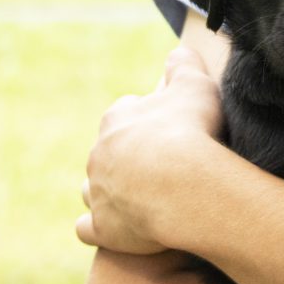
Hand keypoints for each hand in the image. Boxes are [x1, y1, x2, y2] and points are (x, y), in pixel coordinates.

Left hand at [77, 46, 222, 252]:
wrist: (185, 184)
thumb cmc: (192, 131)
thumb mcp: (195, 85)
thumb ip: (184, 65)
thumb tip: (177, 54)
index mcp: (117, 119)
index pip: (123, 113)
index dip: (144, 121)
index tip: (165, 130)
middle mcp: (99, 154)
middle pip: (107, 153)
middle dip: (126, 158)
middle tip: (157, 168)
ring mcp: (98, 192)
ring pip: (90, 189)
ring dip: (106, 191)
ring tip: (134, 198)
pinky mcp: (103, 227)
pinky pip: (88, 229)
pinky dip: (97, 227)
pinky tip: (112, 229)